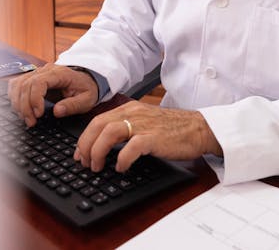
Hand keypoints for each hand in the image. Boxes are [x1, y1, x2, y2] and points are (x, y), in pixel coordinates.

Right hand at [8, 63, 97, 126]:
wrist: (86, 79)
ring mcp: (37, 73)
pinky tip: (20, 109)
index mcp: (59, 73)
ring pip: (18, 84)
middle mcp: (45, 70)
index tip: (38, 114)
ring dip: (18, 103)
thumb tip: (57, 111)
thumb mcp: (87, 99)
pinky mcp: (32, 78)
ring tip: (26, 118)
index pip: (39, 82)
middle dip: (25, 106)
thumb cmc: (86, 88)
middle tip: (31, 122)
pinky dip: (14, 97)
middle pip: (25, 84)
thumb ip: (73, 105)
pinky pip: (17, 84)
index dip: (35, 99)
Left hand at [74, 101, 222, 172]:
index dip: (84, 138)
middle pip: (98, 125)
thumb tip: (105, 145)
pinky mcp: (154, 137)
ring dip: (98, 152)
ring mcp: (144, 124)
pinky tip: (121, 168)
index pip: (97, 120)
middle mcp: (134, 113)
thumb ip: (126, 128)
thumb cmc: (173, 128)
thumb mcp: (145, 122)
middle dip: (86, 146)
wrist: (199, 128)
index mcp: (129, 110)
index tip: (79, 153)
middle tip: (85, 163)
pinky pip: (131, 147)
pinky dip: (122, 159)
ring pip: (109, 133)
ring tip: (98, 167)